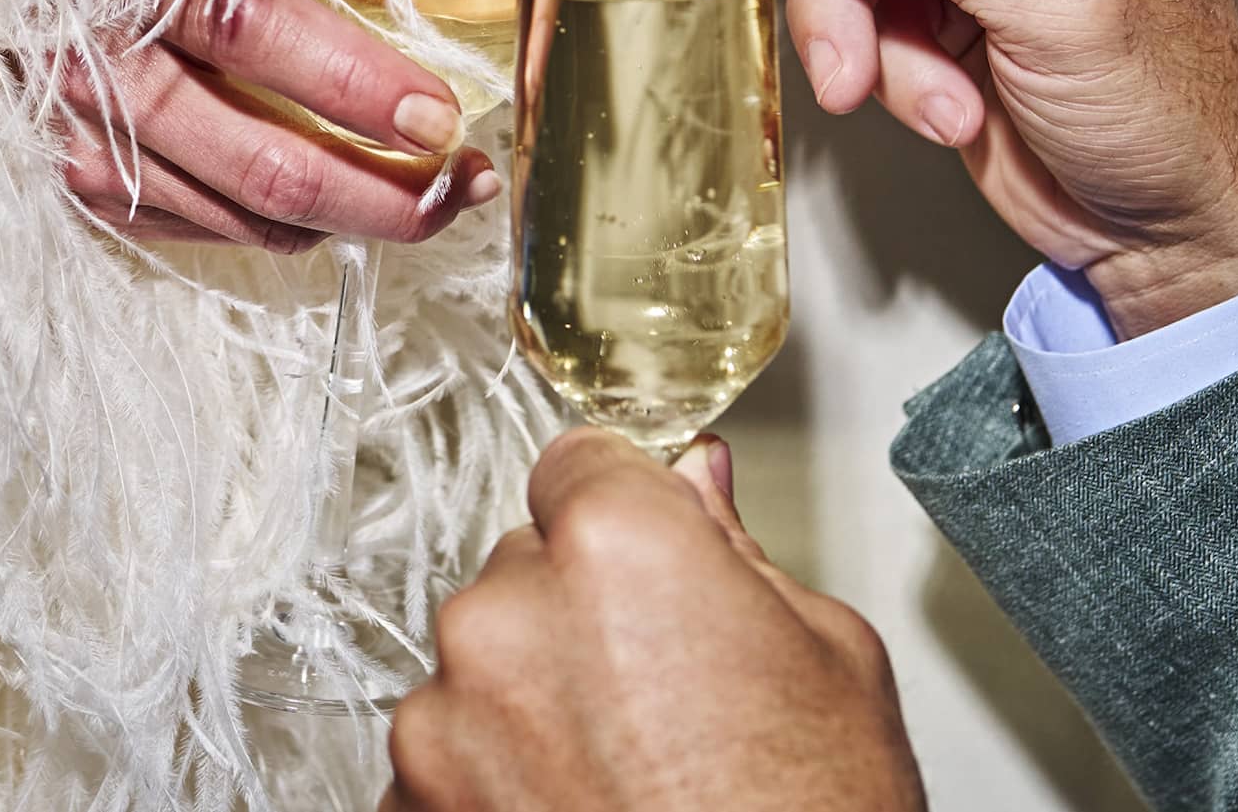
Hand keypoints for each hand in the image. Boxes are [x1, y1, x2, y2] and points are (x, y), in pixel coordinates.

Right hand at [57, 0, 494, 250]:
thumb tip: (398, 60)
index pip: (261, 37)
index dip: (362, 85)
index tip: (443, 115)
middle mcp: (104, 73)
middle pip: (272, 166)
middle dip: (390, 192)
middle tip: (463, 184)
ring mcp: (89, 149)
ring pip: (253, 216)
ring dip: (357, 218)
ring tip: (430, 194)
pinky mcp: (84, 198)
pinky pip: (216, 230)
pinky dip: (290, 223)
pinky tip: (336, 200)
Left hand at [383, 428, 925, 811]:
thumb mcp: (827, 654)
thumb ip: (737, 546)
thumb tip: (698, 481)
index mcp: (614, 545)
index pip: (582, 461)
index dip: (625, 504)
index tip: (647, 545)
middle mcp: (509, 614)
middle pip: (531, 562)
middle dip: (582, 605)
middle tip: (662, 687)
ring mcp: (446, 716)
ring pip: (486, 659)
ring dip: (532, 693)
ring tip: (625, 767)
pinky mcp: (410, 803)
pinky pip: (450, 749)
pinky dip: (495, 774)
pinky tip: (578, 810)